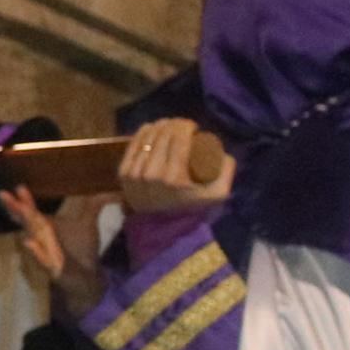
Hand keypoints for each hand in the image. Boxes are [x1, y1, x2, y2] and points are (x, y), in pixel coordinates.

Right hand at [3, 187, 101, 314]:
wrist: (88, 276)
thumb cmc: (82, 250)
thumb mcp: (88, 223)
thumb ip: (93, 205)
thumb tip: (109, 189)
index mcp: (47, 227)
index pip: (33, 211)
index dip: (25, 200)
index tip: (19, 187)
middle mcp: (42, 238)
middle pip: (28, 221)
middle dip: (17, 209)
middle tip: (3, 194)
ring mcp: (46, 253)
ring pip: (33, 237)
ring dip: (26, 225)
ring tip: (19, 210)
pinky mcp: (53, 268)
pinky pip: (42, 260)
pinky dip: (35, 252)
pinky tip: (28, 242)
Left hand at [116, 117, 233, 217]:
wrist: (162, 226)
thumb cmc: (192, 207)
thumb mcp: (217, 194)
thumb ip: (227, 172)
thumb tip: (224, 152)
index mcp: (174, 177)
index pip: (178, 139)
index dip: (186, 125)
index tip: (193, 126)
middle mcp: (152, 174)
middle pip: (163, 135)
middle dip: (175, 123)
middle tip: (182, 126)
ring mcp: (135, 173)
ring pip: (148, 137)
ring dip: (160, 125)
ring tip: (169, 125)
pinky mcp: (123, 174)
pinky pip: (133, 145)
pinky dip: (143, 132)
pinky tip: (152, 127)